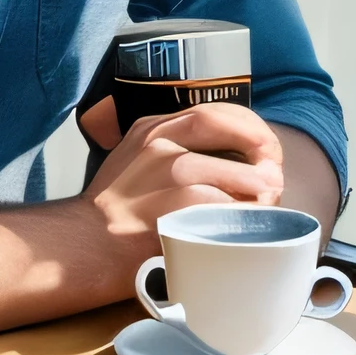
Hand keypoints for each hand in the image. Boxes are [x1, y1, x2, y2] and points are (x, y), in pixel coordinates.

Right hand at [79, 101, 283, 271]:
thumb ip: (176, 153)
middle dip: (257, 143)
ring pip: (225, 170)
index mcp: (151, 129)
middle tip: (274, 172)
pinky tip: (244, 224)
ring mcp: (161, 174)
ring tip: (268, 199)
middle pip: (220, 123)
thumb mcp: (138, 163)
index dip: (246, 124)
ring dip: (255, 186)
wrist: (81, 245)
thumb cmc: (114, 212)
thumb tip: (236, 161)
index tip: (264, 145)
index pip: (210, 109)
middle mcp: (155, 142)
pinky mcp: (168, 208)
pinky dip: (238, 214)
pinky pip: (218, 206)